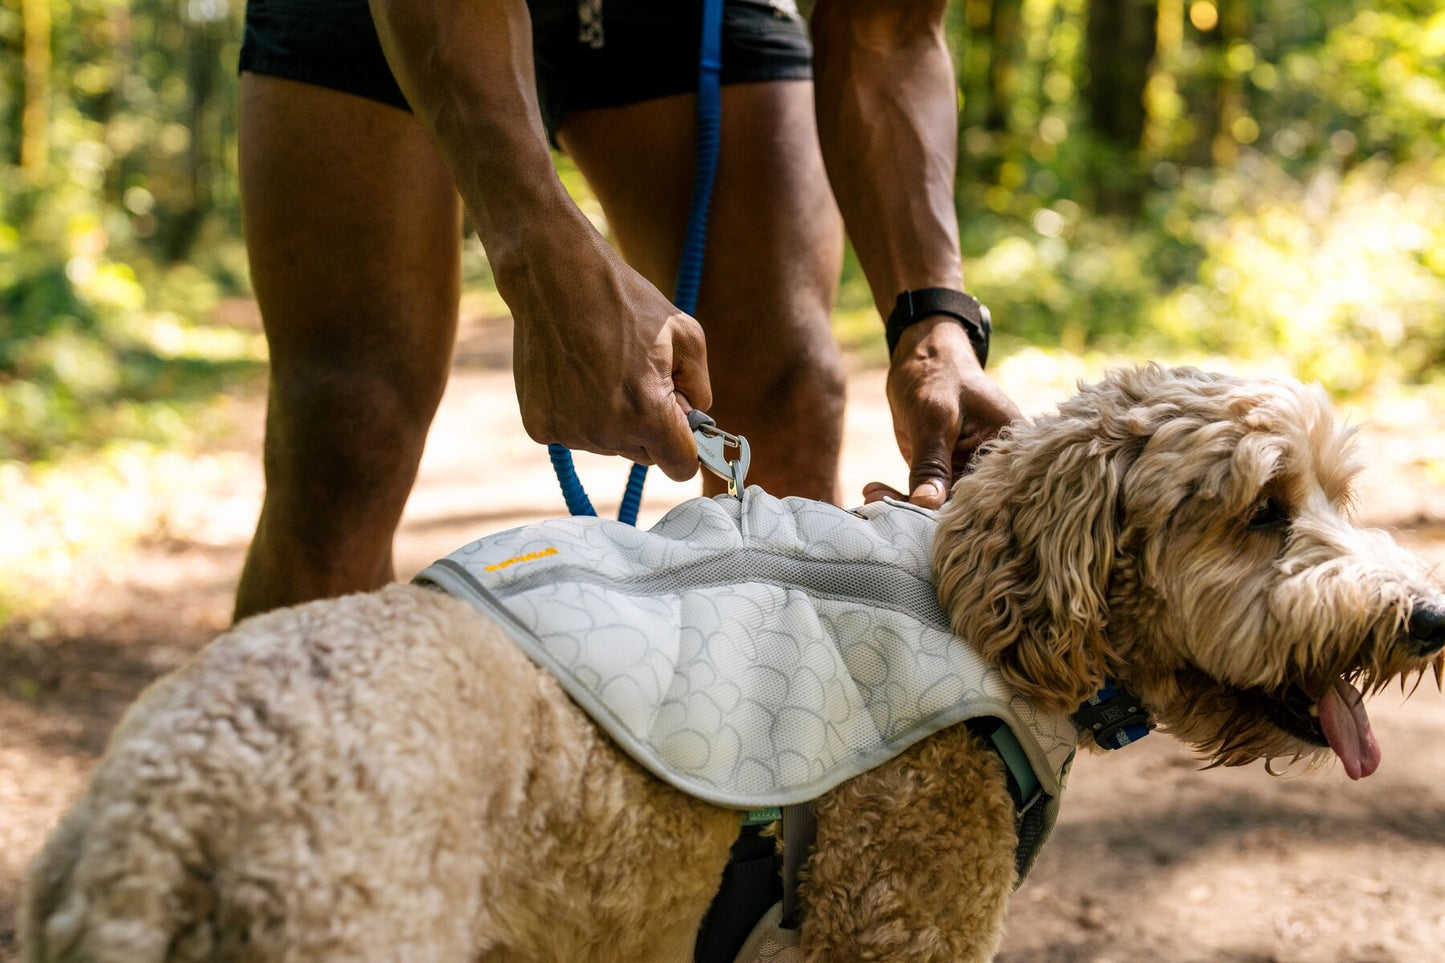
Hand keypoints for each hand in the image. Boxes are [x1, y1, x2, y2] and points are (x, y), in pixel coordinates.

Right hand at [505, 230, 711, 480]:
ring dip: (612, 420)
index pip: (681, 467)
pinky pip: (574, 434)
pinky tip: (575, 375)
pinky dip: (578, 413)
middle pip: (643, 456)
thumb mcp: (686, 336)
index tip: (680, 426)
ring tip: (602, 370)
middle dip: (649, 428)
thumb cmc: (625, 301)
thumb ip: (700, 388)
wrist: (555, 278)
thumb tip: (694, 418)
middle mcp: (607, 432)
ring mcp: (569, 432)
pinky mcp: (540, 426)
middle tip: (637, 380)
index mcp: (648, 414)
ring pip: (608, 444)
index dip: (686, 447)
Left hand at [865, 316, 1020, 507]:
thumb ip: (932, 463)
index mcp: (1007, 448)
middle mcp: (992, 464)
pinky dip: (898, 495)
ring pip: (939, 503)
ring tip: (870, 496)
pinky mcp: (943, 471)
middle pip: (963, 505)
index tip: (915, 520)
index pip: (986, 494)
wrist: (922, 355)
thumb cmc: (936, 375)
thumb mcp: (934, 418)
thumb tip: (927, 505)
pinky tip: (871, 491)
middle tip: (883, 510)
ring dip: (903, 504)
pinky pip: (924, 494)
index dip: (954, 514)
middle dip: (922, 513)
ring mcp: (966, 469)